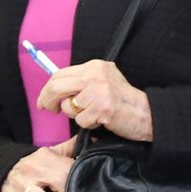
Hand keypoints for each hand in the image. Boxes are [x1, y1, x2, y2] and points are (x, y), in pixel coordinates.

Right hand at [1, 140, 77, 191]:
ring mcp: (20, 187)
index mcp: (46, 158)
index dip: (79, 184)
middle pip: (58, 187)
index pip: (68, 171)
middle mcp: (32, 171)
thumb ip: (71, 148)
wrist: (3, 171)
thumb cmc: (35, 164)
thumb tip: (96, 140)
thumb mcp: (51, 153)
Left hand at [37, 60, 152, 139]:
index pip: (60, 74)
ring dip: (76, 115)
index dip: (47, 89)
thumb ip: (83, 81)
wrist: (146, 112)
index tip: (44, 100)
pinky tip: (101, 120)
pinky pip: (81, 120)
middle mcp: (95, 75)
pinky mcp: (102, 108)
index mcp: (95, 66)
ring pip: (68, 106)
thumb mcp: (104, 80)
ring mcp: (99, 91)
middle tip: (48, 109)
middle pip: (56, 87)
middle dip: (47, 101)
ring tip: (92, 114)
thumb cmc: (123, 101)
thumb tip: (56, 89)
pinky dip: (88, 124)